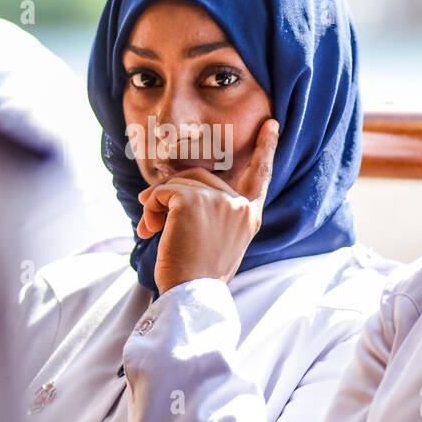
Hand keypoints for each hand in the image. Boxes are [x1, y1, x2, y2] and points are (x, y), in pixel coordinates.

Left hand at [137, 118, 277, 294]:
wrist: (191, 296)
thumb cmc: (197, 275)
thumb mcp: (216, 240)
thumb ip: (210, 211)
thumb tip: (169, 180)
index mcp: (249, 216)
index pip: (260, 176)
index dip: (266, 149)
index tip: (271, 125)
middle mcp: (238, 206)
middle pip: (199, 177)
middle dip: (171, 194)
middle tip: (151, 221)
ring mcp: (218, 201)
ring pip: (178, 183)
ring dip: (156, 205)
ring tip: (151, 230)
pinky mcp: (192, 200)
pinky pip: (162, 191)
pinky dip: (150, 208)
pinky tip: (152, 230)